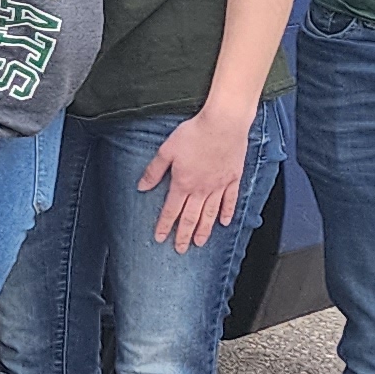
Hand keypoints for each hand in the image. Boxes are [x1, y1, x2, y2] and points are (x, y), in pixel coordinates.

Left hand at [138, 103, 252, 251]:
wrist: (223, 124)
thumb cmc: (194, 134)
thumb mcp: (166, 150)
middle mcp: (201, 189)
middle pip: (191, 218)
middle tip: (180, 249)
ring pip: (210, 214)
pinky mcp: (233, 178)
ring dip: (204, 230)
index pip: (171, 210)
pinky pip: (230, 201)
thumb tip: (141, 187)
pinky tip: (225, 223)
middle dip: (184, 235)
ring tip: (200, 243)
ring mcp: (219, 186)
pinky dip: (227, 213)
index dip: (165, 226)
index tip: (160, 238)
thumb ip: (154, 171)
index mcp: (183, 183)